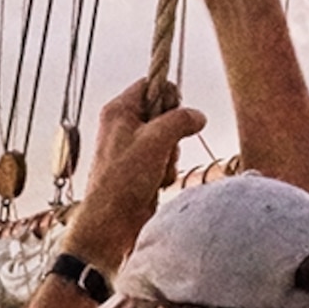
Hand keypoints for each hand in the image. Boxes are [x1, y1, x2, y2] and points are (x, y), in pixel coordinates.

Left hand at [71, 79, 205, 263]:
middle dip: (173, 134)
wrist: (110, 224)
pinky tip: (155, 184)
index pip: (149, 84)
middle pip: (163, 113)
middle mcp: (122, 126)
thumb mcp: (156, 140)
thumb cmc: (123, 179)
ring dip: (170, 157)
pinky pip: (163, 161)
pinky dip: (165, 172)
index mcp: (118, 110)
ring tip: (156, 172)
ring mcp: (131, 148)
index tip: (175, 114)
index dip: (168, 95)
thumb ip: (180, 120)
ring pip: (168, 140)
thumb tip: (198, 116)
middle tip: (164, 150)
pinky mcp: (138, 169)